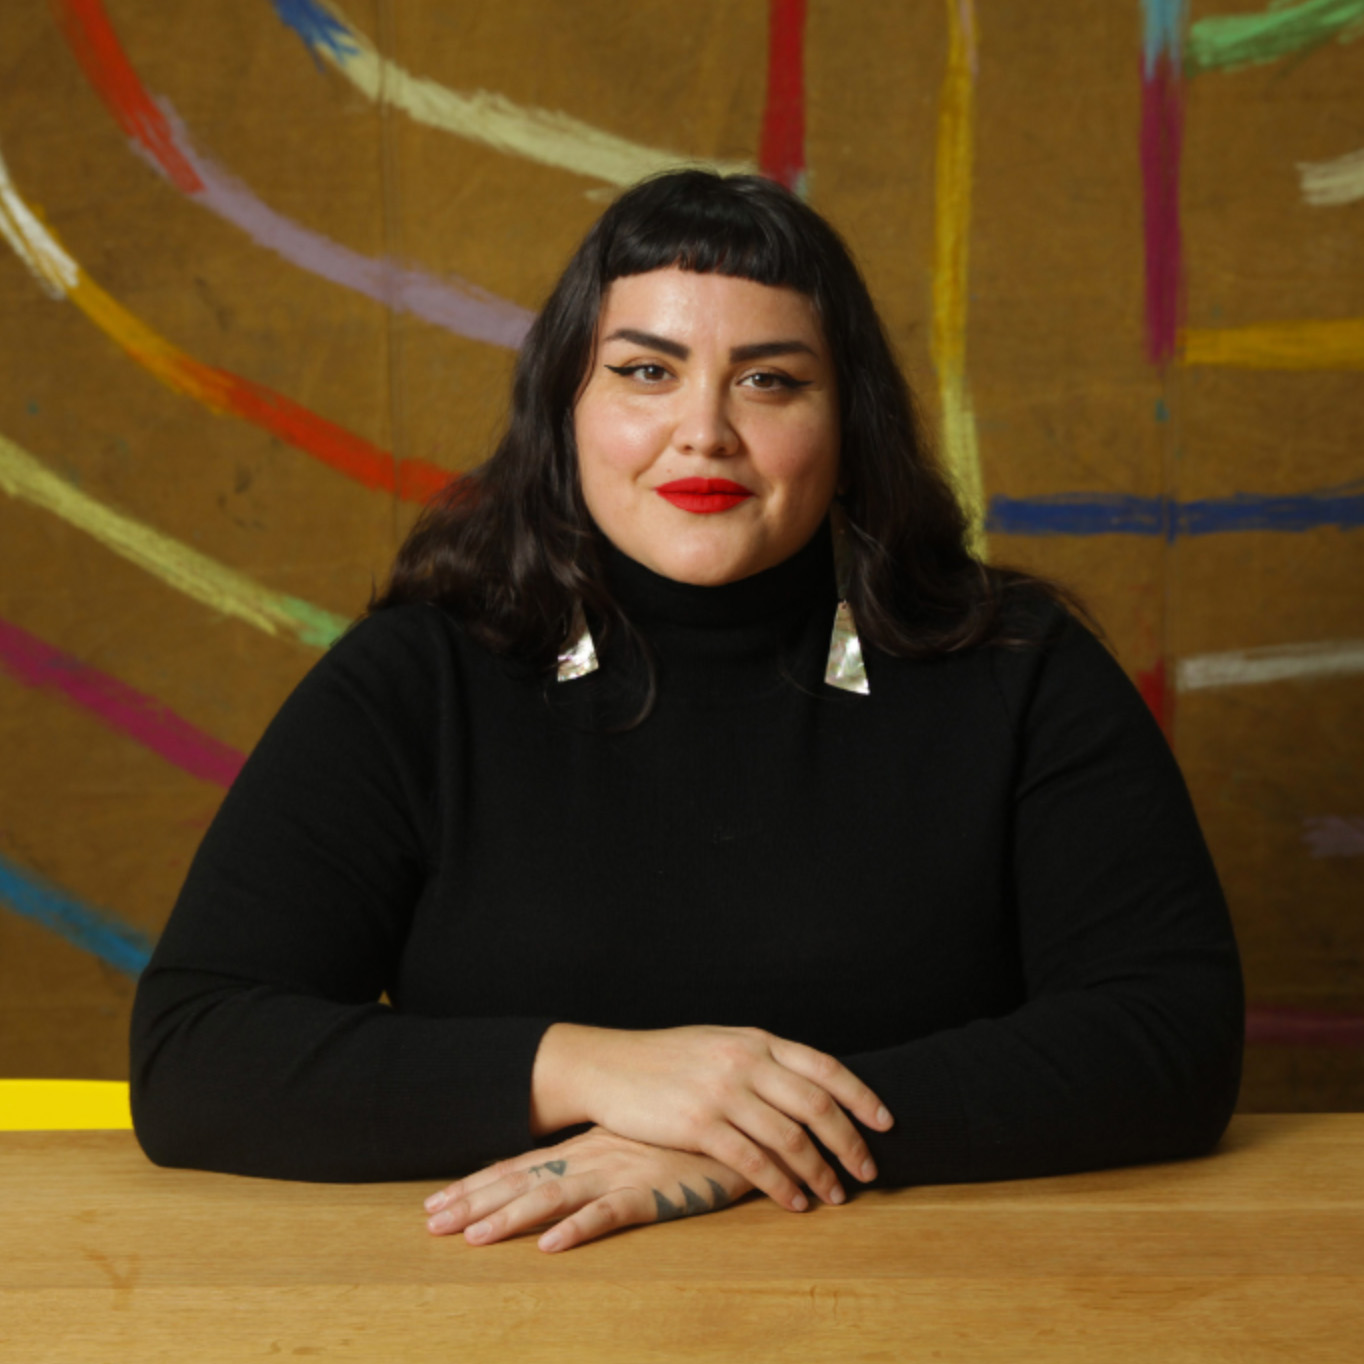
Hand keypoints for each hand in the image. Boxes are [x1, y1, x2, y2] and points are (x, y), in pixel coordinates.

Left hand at [423, 1127, 753, 1253]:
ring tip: (473, 1239)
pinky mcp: (655, 1191)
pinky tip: (551, 1245)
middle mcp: (595, 1155)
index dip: (475, 1185)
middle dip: (474, 1202)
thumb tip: (566, 1174)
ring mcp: (623, 1171)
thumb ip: (604, 1156)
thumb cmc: (692, 1138)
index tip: (433, 1203)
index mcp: (588, 1146)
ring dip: (511, 1217)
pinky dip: (580, 1228)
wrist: (748, 1123)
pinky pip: (612, 1213)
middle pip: (523, 1180)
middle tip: (429, 1223)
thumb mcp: (638, 1143)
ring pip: (556, 1196)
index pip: (519, 1165)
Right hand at [532, 1024, 892, 1212]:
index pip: (824, 1067)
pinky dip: (780, 1186)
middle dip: (849, 1143)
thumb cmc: (667, 1059)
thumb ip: (761, 1059)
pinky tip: (793, 1202)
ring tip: (835, 1196)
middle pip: (816, 1106)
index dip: (861, 1096)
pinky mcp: (698, 1123)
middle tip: (867, 1172)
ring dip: (819, 1172)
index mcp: (755, 1039)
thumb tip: (808, 1086)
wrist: (608, 1065)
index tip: (885, 1124)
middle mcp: (745, 1061)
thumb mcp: (720, 1043)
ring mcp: (722, 1091)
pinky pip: (752, 1162)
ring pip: (790, 1138)